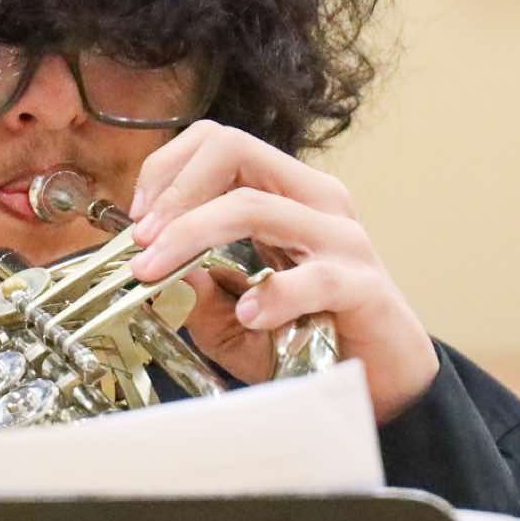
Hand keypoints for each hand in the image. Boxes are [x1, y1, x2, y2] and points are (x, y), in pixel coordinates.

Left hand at [123, 120, 438, 419]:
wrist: (383, 378)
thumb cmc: (309, 335)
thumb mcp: (233, 315)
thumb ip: (196, 291)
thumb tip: (152, 265)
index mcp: (284, 193)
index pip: (218, 142)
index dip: (166, 169)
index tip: (136, 218)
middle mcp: (314, 201)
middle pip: (233, 149)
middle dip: (173, 190)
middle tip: (141, 240)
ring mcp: (340, 239)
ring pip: (254, 204)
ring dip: (192, 233)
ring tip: (159, 271)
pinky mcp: (361, 285)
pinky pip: (311, 278)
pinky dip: (272, 296)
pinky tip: (250, 315)